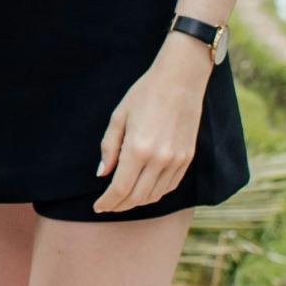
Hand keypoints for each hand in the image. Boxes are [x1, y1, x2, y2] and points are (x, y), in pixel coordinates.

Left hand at [93, 41, 212, 213]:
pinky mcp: (188, 158)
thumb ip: (109, 147)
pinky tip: (144, 189)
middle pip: (136, 197)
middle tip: (108, 205)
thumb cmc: (145, 93)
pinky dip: (155, 193)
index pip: (119, 189)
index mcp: (138, 149)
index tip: (97, 206)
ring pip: (154, 195)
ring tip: (123, 199)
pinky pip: (170, 186)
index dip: (107, 202)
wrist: (180, 79)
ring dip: (136, 202)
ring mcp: (176, 160)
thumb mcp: (118, 116)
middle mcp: (159, 159)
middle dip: (119, 205)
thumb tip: (102, 173)